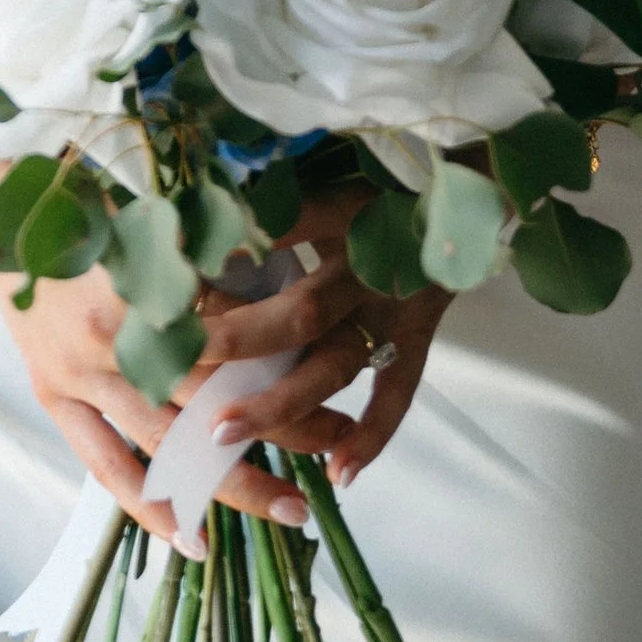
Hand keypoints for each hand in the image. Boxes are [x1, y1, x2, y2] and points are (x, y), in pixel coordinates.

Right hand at [0, 177, 445, 535]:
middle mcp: (118, 332)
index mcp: (148, 273)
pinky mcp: (53, 397)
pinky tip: (195, 543)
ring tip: (295, 509)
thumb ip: (212, 235)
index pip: (240, 331)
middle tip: (338, 446)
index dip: (293, 356)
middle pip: (218, 395)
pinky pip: (106, 466)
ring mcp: (82, 373)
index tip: (343, 370)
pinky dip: (150, 507)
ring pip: (173, 445)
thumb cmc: (87, 197)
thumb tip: (284, 266)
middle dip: (285, 426)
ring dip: (236, 482)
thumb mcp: (154, 202)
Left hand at [191, 182, 450, 496]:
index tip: (170, 274)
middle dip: (237, 341)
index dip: (227, 252)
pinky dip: (372, 436)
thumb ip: (274, 191)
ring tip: (222, 432)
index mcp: (343, 214)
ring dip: (281, 401)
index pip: (277, 233)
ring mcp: (395, 310)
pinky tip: (338, 474)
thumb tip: (200, 204)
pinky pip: (397, 394)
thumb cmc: (382, 175)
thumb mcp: (330, 167)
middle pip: (300, 312)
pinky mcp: (417, 338)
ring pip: (336, 364)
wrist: (471, 189)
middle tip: (177, 362)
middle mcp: (367, 268)